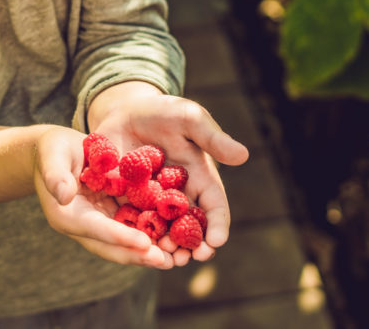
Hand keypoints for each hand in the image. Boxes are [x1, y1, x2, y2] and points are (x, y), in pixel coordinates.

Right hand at [33, 126, 178, 269]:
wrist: (58, 150)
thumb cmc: (53, 149)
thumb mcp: (53, 156)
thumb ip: (56, 175)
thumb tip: (63, 195)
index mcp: (69, 216)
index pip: (97, 229)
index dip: (120, 237)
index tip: (144, 243)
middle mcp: (85, 226)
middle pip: (112, 246)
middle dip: (138, 254)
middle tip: (165, 261)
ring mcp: (100, 223)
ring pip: (125, 243)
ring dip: (148, 252)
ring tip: (175, 257)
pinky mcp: (112, 215)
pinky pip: (133, 227)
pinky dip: (152, 234)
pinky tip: (174, 237)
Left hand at [86, 82, 248, 263]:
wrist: (125, 109)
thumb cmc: (163, 111)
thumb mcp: (189, 118)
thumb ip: (212, 138)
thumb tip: (243, 155)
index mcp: (200, 178)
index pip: (214, 207)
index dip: (217, 225)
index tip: (217, 241)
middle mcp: (178, 194)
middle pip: (190, 227)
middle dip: (191, 245)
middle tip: (188, 258)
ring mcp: (152, 200)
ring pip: (162, 231)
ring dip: (164, 247)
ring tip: (164, 258)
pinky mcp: (126, 199)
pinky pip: (131, 222)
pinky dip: (134, 236)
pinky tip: (132, 245)